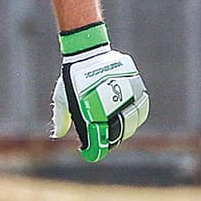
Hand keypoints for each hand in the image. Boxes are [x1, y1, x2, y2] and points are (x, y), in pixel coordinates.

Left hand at [50, 24, 148, 162]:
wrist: (86, 50)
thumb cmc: (73, 76)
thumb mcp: (62, 97)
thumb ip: (61, 117)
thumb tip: (58, 135)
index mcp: (93, 109)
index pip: (101, 137)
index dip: (99, 148)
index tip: (93, 151)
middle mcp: (111, 102)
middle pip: (120, 130)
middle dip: (114, 139)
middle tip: (108, 140)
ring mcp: (124, 92)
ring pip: (134, 118)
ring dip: (129, 127)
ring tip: (121, 129)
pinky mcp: (133, 82)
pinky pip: (141, 103)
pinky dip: (138, 112)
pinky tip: (132, 116)